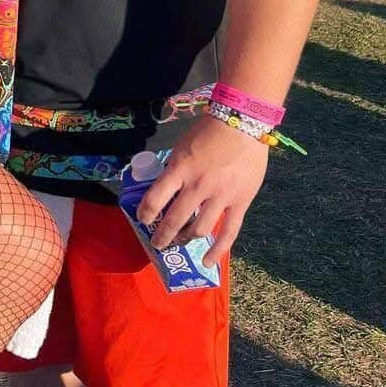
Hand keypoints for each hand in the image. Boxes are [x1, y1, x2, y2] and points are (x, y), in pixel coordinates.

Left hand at [137, 114, 269, 267]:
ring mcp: (221, 196)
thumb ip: (174, 169)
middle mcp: (198, 186)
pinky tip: (207, 262)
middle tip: (158, 243)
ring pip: (199, 229)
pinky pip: (229, 232)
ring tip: (180, 243)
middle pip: (175, 220)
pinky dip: (218, 250)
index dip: (145, 214)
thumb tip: (164, 190)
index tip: (143, 219)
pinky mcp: (240, 202)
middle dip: (163, 235)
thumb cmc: (208, 132)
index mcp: (180, 170)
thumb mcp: (181, 147)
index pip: (154, 199)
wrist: (242, 124)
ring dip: (186, 240)